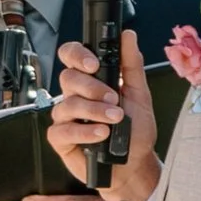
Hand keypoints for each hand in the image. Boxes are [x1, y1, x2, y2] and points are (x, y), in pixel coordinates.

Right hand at [49, 31, 159, 200]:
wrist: (135, 165)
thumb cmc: (135, 131)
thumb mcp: (139, 94)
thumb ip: (132, 65)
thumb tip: (127, 36)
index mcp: (90, 81)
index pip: (71, 56)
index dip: (77, 55)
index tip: (94, 64)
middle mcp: (75, 96)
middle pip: (68, 78)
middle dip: (91, 86)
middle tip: (112, 97)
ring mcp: (66, 118)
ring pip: (67, 104)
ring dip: (93, 110)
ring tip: (114, 119)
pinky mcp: (61, 140)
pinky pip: (62, 130)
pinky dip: (83, 131)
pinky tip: (100, 134)